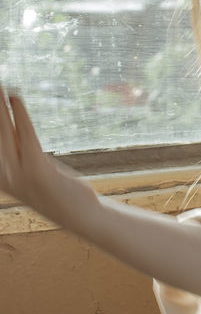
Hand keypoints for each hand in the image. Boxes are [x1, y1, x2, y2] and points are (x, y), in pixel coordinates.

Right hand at [0, 84, 97, 228]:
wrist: (81, 216)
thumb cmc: (60, 195)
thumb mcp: (33, 175)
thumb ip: (20, 157)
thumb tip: (14, 133)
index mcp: (1, 179)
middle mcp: (4, 177)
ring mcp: (18, 175)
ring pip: (4, 131)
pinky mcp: (36, 169)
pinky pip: (25, 133)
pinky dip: (20, 113)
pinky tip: (15, 97)